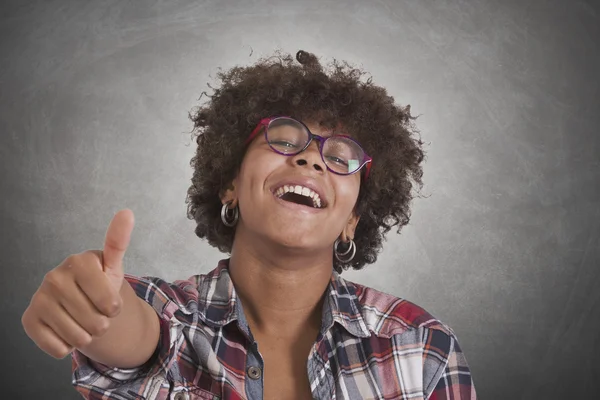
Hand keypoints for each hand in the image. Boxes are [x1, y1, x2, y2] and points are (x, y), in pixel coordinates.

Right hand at [21, 209, 134, 358]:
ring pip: (78, 337)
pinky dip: (67, 346)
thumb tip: (127, 212)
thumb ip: (119, 242)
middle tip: (96, 312)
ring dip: (86, 336)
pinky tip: (66, 329)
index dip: (115, 308)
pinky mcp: (29, 320)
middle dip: (102, 323)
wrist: (77, 302)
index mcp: (79, 261)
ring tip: (83, 320)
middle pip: (95, 322)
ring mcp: (39, 298)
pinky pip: (59, 348)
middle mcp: (54, 276)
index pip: (109, 302)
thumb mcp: (112, 266)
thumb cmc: (99, 284)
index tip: (111, 302)